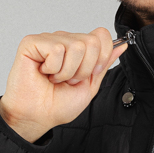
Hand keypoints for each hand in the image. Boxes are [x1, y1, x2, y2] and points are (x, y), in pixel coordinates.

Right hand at [0, 27, 127, 143]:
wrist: (38, 117)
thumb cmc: (58, 105)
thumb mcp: (90, 85)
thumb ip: (104, 64)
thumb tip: (121, 45)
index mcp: (78, 48)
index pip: (101, 34)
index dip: (102, 56)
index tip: (91, 74)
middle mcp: (64, 40)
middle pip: (91, 41)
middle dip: (84, 69)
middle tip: (68, 80)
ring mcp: (48, 40)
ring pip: (76, 46)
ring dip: (67, 71)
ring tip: (55, 78)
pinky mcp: (32, 43)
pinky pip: (57, 49)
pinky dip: (54, 68)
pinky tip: (44, 73)